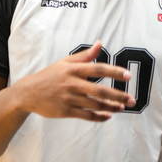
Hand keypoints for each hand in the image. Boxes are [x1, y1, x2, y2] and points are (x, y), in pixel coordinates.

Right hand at [18, 41, 135, 121]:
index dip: (114, 72)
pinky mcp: (65, 111)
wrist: (29, 92)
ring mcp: (69, 98)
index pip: (98, 69)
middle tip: (132, 100)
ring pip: (95, 105)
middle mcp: (72, 83)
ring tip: (123, 108)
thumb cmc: (50, 75)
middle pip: (100, 90)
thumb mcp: (65, 62)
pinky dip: (98, 117)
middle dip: (118, 96)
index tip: (128, 76)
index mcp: (73, 69)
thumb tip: (100, 44)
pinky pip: (86, 115)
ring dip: (111, 108)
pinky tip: (108, 116)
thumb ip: (85, 55)